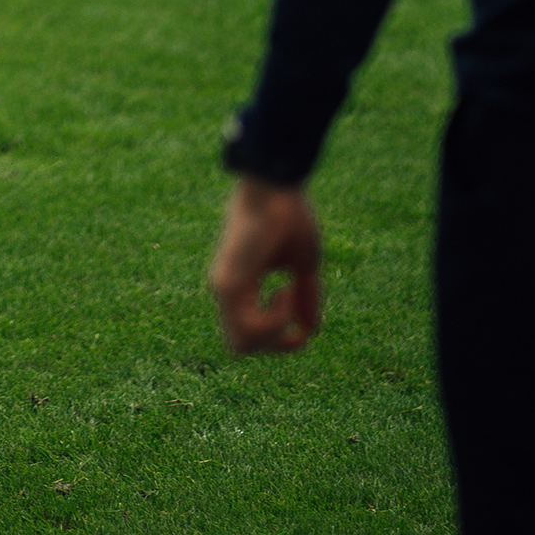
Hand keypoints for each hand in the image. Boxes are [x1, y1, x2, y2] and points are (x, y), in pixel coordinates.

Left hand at [209, 177, 323, 354]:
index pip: (250, 336)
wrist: (276, 186)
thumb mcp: (303, 264)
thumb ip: (306, 297)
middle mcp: (227, 291)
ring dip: (275, 333)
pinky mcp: (227, 283)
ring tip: (288, 293)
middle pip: (243, 348)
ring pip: (241, 345)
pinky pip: (248, 328)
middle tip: (295, 306)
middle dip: (277, 343)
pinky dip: (274, 321)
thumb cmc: (289, 216)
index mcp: (242, 286)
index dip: (281, 340)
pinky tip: (284, 290)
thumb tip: (310, 330)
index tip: (303, 318)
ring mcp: (223, 288)